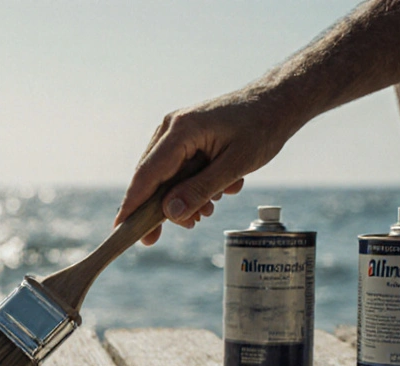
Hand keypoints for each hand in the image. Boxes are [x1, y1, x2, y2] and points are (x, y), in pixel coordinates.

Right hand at [116, 90, 301, 244]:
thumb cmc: (262, 127)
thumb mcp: (235, 165)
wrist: (278, 101)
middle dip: (164, 208)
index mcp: (180, 130)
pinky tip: (216, 191)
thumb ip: (200, 190)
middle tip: (186, 227)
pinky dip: (192, 184)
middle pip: (151, 178)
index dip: (132, 205)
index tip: (120, 230)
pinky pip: (177, 168)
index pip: (146, 174)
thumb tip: (169, 214)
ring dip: (183, 197)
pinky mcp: (185, 136)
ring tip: (209, 209)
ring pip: (165, 176)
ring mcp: (176, 131)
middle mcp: (170, 128)